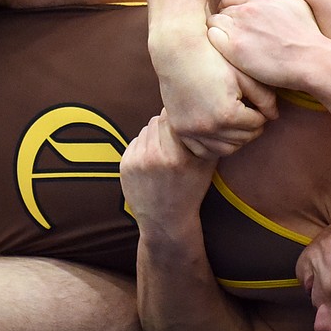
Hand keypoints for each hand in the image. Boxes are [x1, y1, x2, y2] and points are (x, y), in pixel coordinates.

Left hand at [120, 112, 217, 231]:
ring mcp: (137, 161)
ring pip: (146, 129)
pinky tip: (152, 162)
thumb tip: (198, 110)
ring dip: (155, 135)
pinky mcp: (125, 165)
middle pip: (158, 120)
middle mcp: (155, 157)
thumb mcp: (206, 166)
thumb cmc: (190, 190)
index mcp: (178, 156)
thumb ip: (203, 138)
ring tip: (165, 152)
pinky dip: (144, 146)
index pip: (172, 118)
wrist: (165, 220)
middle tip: (174, 137)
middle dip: (166, 126)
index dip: (179, 118)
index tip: (184, 121)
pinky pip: (135, 141)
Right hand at [151, 23, 277, 160]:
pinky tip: (219, 132)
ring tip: (237, 123)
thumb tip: (274, 116)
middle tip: (250, 115)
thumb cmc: (213, 57)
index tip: (258, 106)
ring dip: (235, 139)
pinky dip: (214, 145)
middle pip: (243, 138)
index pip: (257, 124)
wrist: (177, 52)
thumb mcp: (244, 74)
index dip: (261, 114)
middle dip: (251, 127)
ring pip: (225, 149)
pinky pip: (202, 150)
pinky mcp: (180, 130)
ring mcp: (192, 131)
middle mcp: (209, 128)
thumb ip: (264, 97)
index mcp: (228, 114)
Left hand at [207, 0, 328, 89]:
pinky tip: (223, 51)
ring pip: (214, 23)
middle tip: (230, 36)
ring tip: (226, 45)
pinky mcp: (234, 48)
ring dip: (218, 32)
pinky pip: (212, 38)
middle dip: (224, 22)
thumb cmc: (307, 35)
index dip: (229, 9)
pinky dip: (215, 43)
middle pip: (221, 10)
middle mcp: (247, 9)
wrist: (311, 59)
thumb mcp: (298, 4)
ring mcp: (239, 28)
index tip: (233, 21)